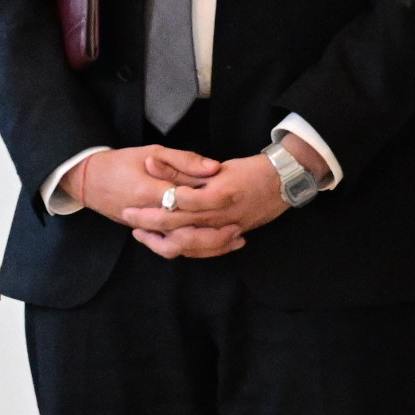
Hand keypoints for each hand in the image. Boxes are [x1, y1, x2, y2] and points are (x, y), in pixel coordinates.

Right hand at [78, 144, 240, 258]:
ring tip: (234, 239)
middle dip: (215, 232)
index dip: (213, 201)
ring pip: (180, 246)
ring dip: (208, 245)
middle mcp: (149, 215)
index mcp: (151, 192)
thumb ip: (184, 160)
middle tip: (240, 226)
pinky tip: (214, 244)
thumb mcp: (152, 152)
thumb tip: (214, 167)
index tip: (236, 197)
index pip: (187, 201)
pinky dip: (194, 248)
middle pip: (186, 231)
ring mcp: (146, 228)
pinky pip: (171, 247)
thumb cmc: (121, 162)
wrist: (88, 181)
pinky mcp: (146, 234)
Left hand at [137, 132, 331, 257]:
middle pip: (178, 229)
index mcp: (216, 196)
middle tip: (131, 222)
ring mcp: (228, 230)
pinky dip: (188, 249)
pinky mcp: (233, 236)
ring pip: (190, 246)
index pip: (175, 207)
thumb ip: (181, 167)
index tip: (130, 207)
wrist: (284, 183)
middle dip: (150, 227)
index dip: (150, 209)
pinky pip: (206, 250)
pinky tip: (173, 243)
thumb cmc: (250, 170)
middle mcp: (221, 217)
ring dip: (165, 242)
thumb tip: (150, 164)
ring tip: (145, 235)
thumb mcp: (214, 166)